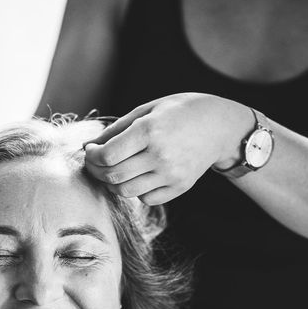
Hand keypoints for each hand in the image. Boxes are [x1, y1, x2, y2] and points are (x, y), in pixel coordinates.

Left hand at [84, 93, 250, 204]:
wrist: (219, 126)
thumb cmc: (179, 112)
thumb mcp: (146, 110)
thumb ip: (115, 129)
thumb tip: (87, 145)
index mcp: (150, 131)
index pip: (108, 155)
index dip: (92, 155)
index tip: (91, 149)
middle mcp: (160, 156)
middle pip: (113, 176)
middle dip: (95, 170)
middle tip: (94, 161)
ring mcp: (171, 175)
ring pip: (125, 191)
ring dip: (111, 182)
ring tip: (112, 169)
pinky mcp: (180, 187)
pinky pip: (145, 198)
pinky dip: (134, 190)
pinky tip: (136, 175)